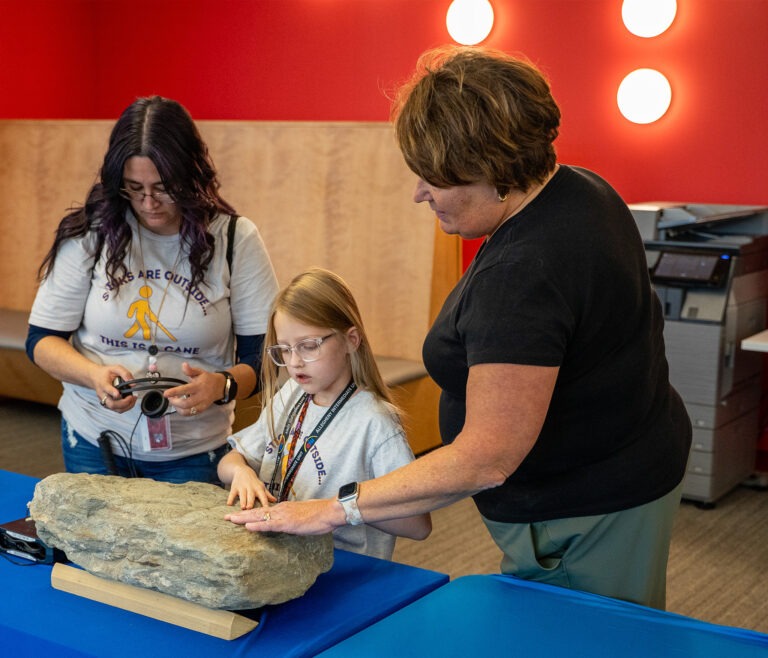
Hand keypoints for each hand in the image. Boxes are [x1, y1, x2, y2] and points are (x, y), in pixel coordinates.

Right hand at [95, 365, 136, 413]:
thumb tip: (133, 384)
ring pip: (115, 409)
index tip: (118, 393)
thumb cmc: (106, 373)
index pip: (106, 389)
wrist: (95, 378)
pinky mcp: (108, 404)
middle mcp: (103, 394)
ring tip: (133, 399)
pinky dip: (126, 407)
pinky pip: (117, 410)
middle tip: (131, 396)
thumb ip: (125, 374)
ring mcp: (105, 400)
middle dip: (124, 403)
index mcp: (103, 384)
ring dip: (127, 406)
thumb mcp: (115, 368)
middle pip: (111, 404)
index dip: (112, 392)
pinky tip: (130, 401)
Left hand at [164, 362, 225, 416]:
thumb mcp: (200, 372)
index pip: (185, 390)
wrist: (220, 387)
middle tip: (170, 398)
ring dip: (178, 408)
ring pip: (188, 411)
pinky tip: (180, 407)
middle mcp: (201, 396)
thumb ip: (190, 370)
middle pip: (186, 403)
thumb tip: (183, 365)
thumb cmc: (207, 379)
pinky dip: (183, 412)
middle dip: (175, 402)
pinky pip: (191, 413)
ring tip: (175, 402)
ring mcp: (202, 404)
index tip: (166, 393)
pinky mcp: (203, 409)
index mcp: (199, 386)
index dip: (174, 392)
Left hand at [226, 498, 344, 535]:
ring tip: (229, 519)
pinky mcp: (287, 523)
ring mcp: (283, 515)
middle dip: (240, 514)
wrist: (329, 512)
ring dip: (243, 518)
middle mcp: (280, 510)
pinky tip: (247, 526)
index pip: (263, 511)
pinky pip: (269, 524)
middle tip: (225, 516)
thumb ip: (291, 519)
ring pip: (259, 516)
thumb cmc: (319, 515)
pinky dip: (257, 525)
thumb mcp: (301, 516)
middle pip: (256, 512)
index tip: (238, 515)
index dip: (249, 513)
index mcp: (283, 509)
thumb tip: (286, 524)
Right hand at [227, 465, 275, 509]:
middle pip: (251, 496)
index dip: (265, 502)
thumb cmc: (254, 482)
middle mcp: (251, 488)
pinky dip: (230, 498)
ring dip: (242, 501)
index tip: (267, 509)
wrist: (243, 471)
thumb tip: (275, 501)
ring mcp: (242, 487)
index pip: (263, 496)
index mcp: (259, 488)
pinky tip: (229, 504)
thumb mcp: (261, 486)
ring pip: (242, 495)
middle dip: (251, 502)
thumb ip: (267, 495)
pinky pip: (232, 494)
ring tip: (243, 507)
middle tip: (250, 508)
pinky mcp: (234, 487)